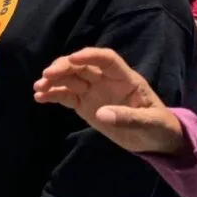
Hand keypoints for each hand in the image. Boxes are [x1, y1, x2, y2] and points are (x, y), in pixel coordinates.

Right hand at [33, 47, 185, 153]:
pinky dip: (52, 95)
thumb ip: (128, 118)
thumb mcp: (149, 124)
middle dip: (63, 67)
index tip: (73, 58)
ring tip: (38, 88)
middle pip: (82, 66)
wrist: (154, 141)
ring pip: (70, 79)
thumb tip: (102, 114)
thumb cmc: (158, 128)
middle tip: (46, 75)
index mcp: (125, 79)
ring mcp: (93, 91)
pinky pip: (66, 96)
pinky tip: (39, 98)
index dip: (90, 56)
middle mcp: (106, 81)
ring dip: (53, 80)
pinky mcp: (84, 104)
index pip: (107, 59)